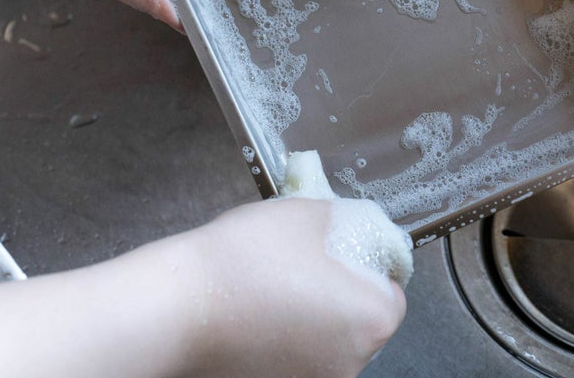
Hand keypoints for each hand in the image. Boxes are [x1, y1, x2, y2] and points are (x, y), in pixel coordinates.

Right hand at [0, 198, 407, 377]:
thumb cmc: (254, 254)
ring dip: (313, 314)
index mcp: (373, 319)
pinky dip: (285, 337)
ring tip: (273, 283)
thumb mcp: (311, 212)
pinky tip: (255, 310)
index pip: (392, 291)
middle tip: (303, 260)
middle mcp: (355, 364)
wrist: (181, 306)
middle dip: (340, 290)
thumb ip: (351, 220)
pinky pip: (297, 358)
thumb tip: (362, 227)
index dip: (368, 264)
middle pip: (361, 319)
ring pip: (328, 339)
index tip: (337, 248)